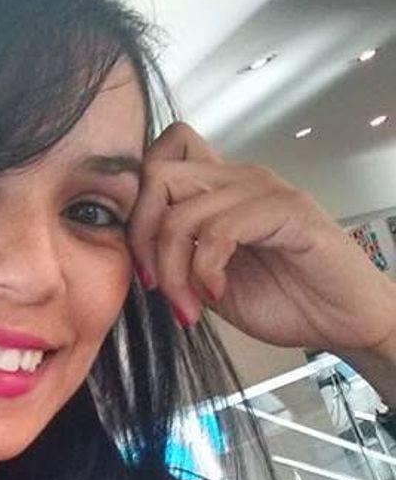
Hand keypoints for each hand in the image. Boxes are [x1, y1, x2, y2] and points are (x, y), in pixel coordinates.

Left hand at [128, 122, 395, 352]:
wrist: (343, 322)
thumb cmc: (288, 300)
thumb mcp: (210, 282)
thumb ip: (178, 258)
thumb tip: (136, 256)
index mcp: (220, 190)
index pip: (160, 157)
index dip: (136, 207)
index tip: (143, 264)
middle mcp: (240, 179)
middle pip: (158, 175)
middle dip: (143, 238)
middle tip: (156, 285)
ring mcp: (265, 191)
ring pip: (182, 210)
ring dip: (173, 268)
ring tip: (189, 304)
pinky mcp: (288, 212)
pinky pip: (220, 230)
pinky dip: (205, 269)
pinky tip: (217, 292)